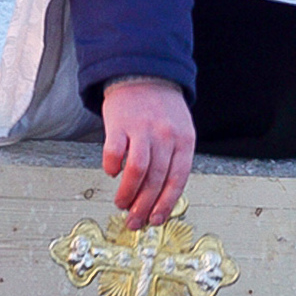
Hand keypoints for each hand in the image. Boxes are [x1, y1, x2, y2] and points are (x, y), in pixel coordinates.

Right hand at [99, 77, 194, 230]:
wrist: (144, 74)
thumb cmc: (162, 109)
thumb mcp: (180, 132)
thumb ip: (174, 160)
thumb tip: (161, 199)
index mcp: (184, 141)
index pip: (177, 180)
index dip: (166, 204)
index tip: (156, 220)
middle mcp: (165, 136)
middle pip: (156, 180)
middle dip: (144, 206)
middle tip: (134, 221)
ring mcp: (143, 129)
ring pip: (136, 171)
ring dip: (127, 193)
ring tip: (122, 203)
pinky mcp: (120, 123)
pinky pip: (114, 152)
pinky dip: (112, 167)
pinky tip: (111, 172)